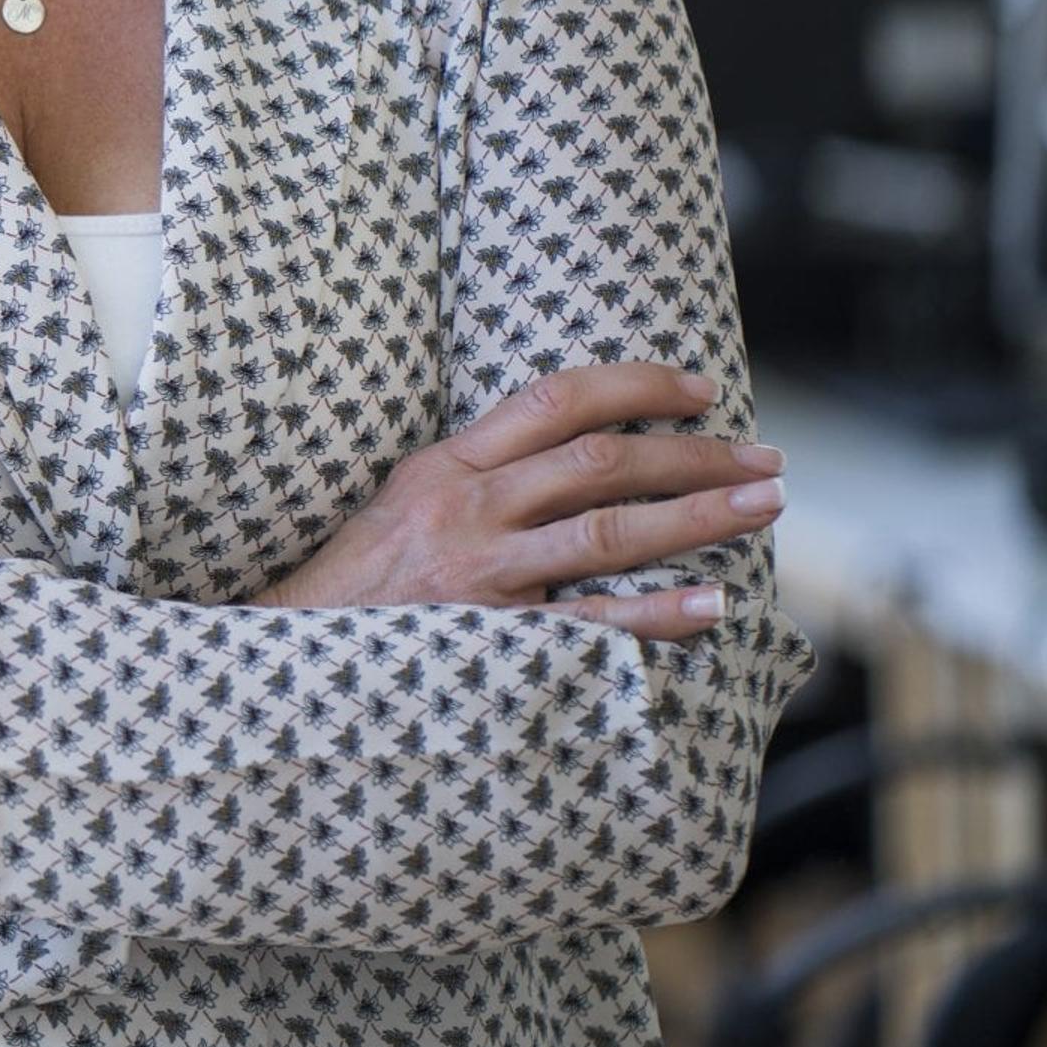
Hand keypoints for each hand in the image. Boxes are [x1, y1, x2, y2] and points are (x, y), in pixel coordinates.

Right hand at [253, 361, 779, 641]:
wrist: (280, 660)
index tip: (700, 389)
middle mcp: (464, 508)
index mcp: (444, 465)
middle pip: (599, 460)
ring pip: (608, 530)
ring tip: (766, 507)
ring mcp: (478, 573)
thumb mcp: (401, 504)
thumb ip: (479, 478)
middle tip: (766, 460)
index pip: (553, 399)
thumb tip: (577, 458)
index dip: (635, 386)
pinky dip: (658, 612)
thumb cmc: (354, 587)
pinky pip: (589, 622)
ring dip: (698, 515)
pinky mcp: (489, 638)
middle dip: (695, 455)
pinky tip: (714, 603)